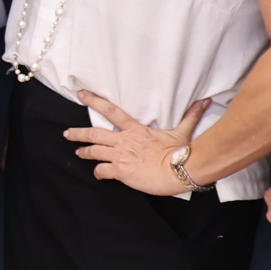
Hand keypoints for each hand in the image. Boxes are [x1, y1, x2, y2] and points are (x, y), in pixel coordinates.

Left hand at [71, 92, 206, 197]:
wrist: (179, 170)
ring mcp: (120, 156)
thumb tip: (203, 102)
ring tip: (78, 152)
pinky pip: (102, 171)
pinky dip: (98, 172)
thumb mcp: (182, 131)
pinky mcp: (121, 171)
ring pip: (94, 151)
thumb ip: (189, 116)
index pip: (111, 111)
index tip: (81, 95)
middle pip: (94, 133)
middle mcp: (124, 140)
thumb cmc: (180, 152)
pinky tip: (97, 174)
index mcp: (136, 130)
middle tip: (67, 133)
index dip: (94, 101)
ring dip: (84, 152)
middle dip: (78, 133)